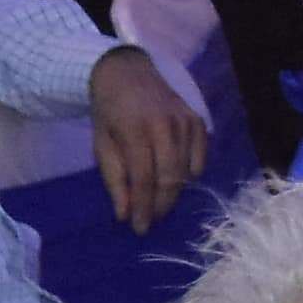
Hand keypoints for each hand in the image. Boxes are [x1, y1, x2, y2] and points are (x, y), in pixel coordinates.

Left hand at [87, 45, 213, 232]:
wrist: (126, 73)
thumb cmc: (109, 112)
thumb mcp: (101, 144)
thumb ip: (114, 179)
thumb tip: (125, 214)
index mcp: (135, 130)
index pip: (144, 179)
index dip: (144, 207)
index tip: (140, 228)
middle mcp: (164, 125)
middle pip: (170, 177)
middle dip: (161, 205)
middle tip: (151, 221)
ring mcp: (184, 120)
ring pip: (186, 170)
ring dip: (175, 193)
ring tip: (160, 206)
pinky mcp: (197, 119)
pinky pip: (201, 155)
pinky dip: (192, 172)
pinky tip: (179, 181)